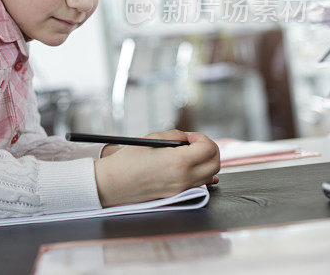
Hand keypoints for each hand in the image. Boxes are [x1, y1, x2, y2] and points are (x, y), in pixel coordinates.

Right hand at [93, 129, 219, 207]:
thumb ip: (175, 135)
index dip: (202, 138)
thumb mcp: (152, 139)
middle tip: (196, 143)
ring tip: (191, 154)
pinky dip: (202, 175)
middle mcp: (184, 177)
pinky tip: (194, 168)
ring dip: (206, 162)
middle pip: (215, 163)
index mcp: (179, 161)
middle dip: (210, 149)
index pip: (208, 148)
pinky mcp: (177, 194)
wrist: (114, 182)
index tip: (190, 137)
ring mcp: (182, 188)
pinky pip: (200, 185)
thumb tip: (187, 138)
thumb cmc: (128, 161)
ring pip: (210, 175)